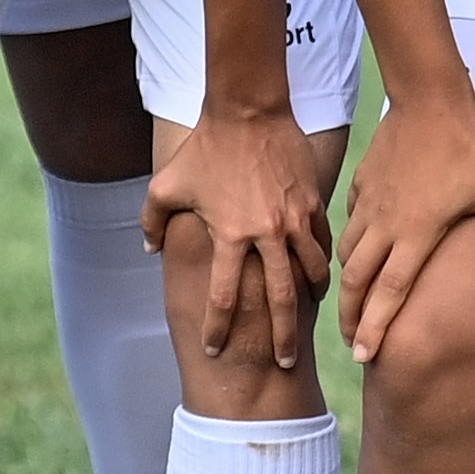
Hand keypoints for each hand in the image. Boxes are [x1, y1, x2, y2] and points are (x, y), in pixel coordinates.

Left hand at [143, 103, 333, 365]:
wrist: (248, 109)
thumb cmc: (205, 146)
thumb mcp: (166, 184)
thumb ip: (153, 221)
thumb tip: (150, 249)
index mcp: (230, 235)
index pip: (223, 297)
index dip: (218, 328)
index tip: (214, 350)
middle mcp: (266, 234)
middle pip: (279, 300)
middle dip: (281, 338)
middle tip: (284, 364)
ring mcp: (295, 218)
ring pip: (312, 272)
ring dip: (311, 300)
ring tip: (311, 318)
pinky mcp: (314, 201)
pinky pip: (323, 241)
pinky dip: (323, 262)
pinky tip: (321, 274)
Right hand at [333, 82, 474, 363]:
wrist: (431, 94)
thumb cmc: (469, 143)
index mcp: (416, 233)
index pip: (389, 292)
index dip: (375, 327)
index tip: (365, 356)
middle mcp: (386, 223)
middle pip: (356, 281)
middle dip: (351, 316)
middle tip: (354, 344)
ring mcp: (370, 201)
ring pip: (348, 252)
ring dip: (348, 282)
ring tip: (353, 302)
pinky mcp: (364, 181)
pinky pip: (351, 220)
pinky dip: (352, 241)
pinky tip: (361, 246)